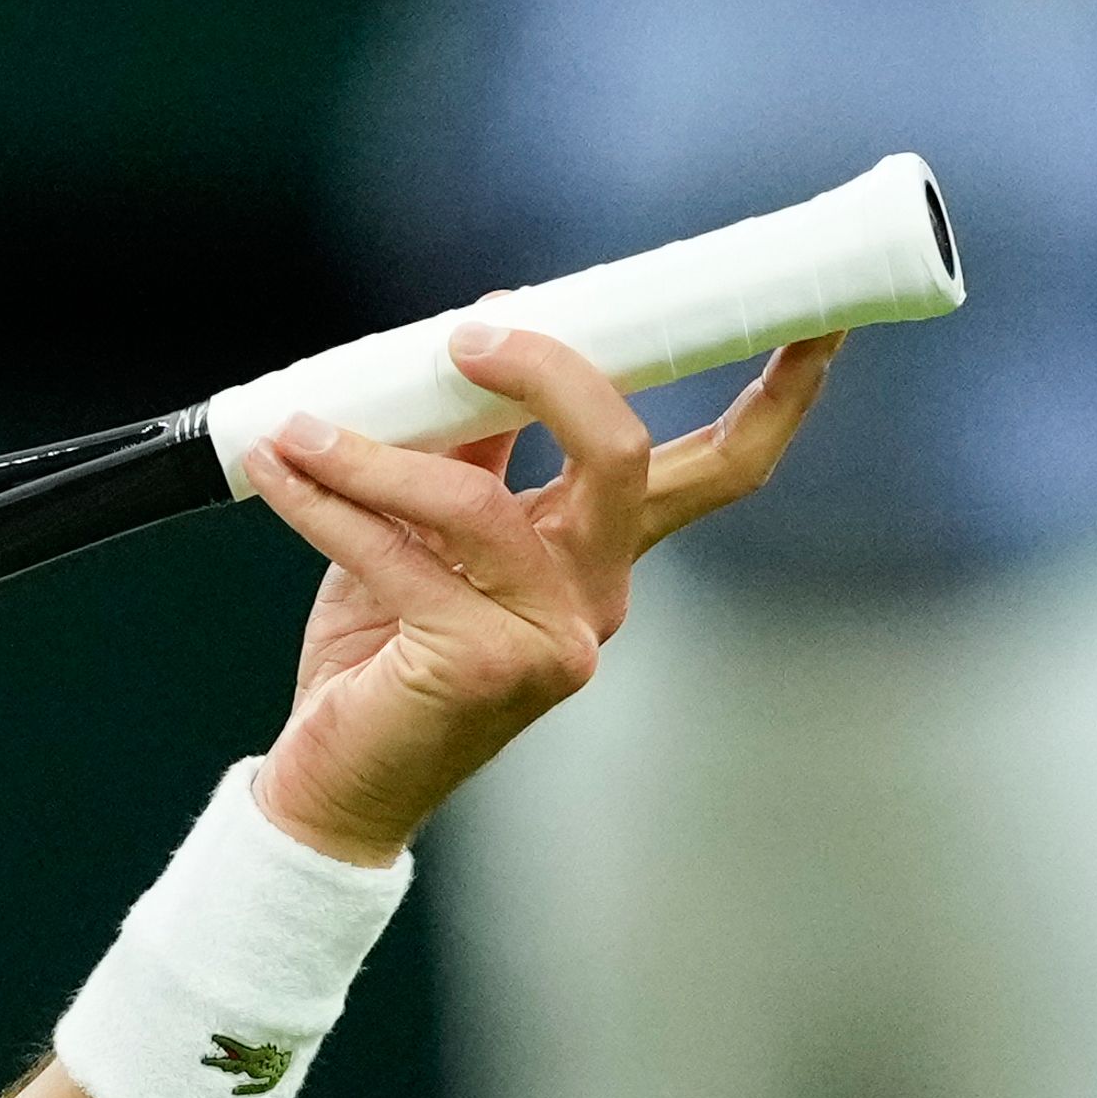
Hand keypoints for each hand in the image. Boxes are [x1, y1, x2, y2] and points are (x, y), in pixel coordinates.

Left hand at [240, 324, 840, 865]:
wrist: (334, 781)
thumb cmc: (382, 655)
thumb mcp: (426, 534)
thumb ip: (463, 448)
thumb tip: (483, 329)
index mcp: (604, 556)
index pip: (717, 467)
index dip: (776, 395)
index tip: (816, 316)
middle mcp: (597, 596)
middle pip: (620, 454)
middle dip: (553, 372)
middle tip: (469, 332)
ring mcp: (549, 638)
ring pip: (476, 501)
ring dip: (373, 453)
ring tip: (300, 429)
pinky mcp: (480, 666)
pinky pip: (396, 554)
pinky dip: (326, 504)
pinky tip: (280, 471)